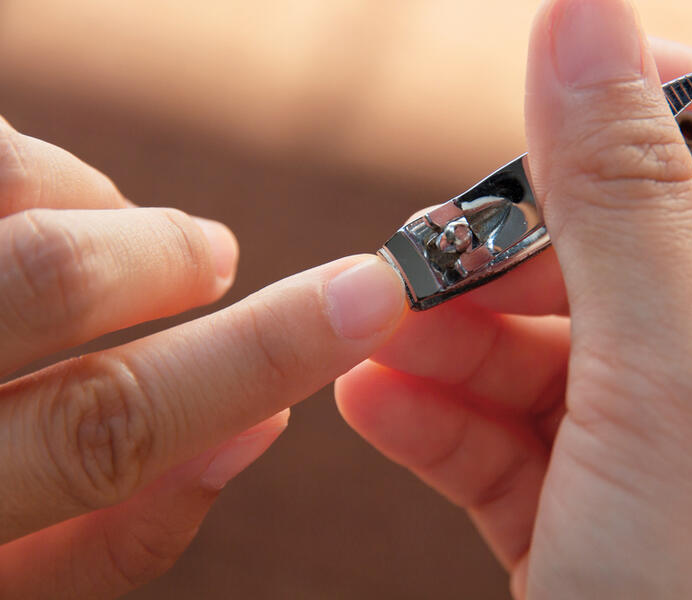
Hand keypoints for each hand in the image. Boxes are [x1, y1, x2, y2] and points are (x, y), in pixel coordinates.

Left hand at [0, 117, 406, 597]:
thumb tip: (260, 424)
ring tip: (102, 227)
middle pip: (44, 279)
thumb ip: (122, 530)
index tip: (369, 294)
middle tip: (210, 254)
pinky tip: (26, 203)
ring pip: (1, 189)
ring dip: (86, 201)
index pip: (113, 427)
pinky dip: (24, 167)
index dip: (261, 355)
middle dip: (164, 256)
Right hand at [336, 0, 691, 596]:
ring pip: (551, 347)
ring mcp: (664, 456)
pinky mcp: (589, 520)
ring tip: (378, 335)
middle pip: (623, 251)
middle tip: (422, 255)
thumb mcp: (666, 394)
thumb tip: (584, 22)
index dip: (649, 111)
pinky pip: (511, 437)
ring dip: (453, 338)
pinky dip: (438, 416)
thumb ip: (621, 202)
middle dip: (511, 251)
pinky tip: (375, 401)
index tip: (542, 97)